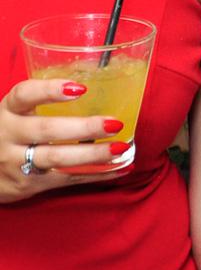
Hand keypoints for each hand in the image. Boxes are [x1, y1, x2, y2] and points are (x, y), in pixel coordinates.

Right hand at [0, 78, 127, 201]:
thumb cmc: (10, 134)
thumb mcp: (16, 113)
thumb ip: (42, 101)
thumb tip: (92, 84)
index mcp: (8, 111)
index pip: (24, 95)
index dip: (50, 90)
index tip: (80, 88)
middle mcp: (8, 135)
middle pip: (47, 130)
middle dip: (84, 128)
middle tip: (114, 123)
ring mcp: (15, 162)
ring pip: (57, 157)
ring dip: (92, 153)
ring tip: (120, 147)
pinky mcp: (25, 185)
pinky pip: (64, 179)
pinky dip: (94, 175)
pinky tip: (118, 168)